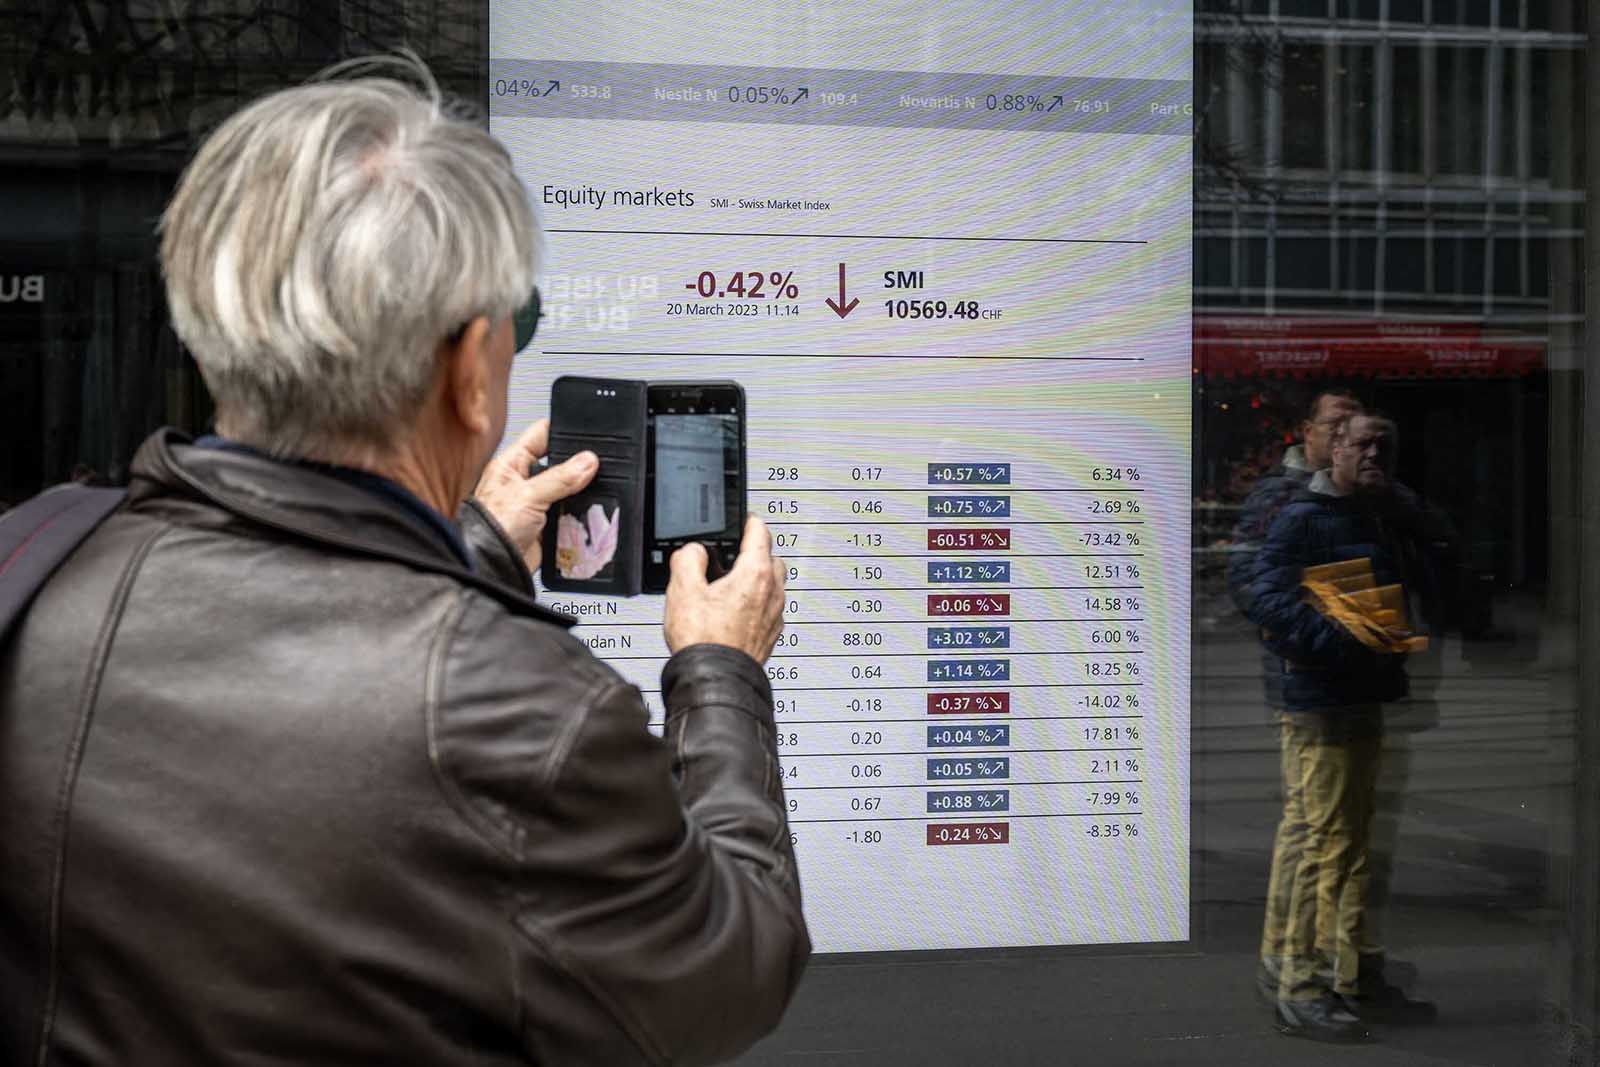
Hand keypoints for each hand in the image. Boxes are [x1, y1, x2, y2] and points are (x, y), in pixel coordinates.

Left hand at [473, 419, 596, 570]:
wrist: (492, 565)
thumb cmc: (492, 527)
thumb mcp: (528, 495)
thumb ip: (560, 477)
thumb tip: (588, 461)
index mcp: (512, 464)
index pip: (541, 435)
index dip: (562, 431)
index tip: (587, 433)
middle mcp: (525, 481)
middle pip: (560, 464)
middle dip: (578, 466)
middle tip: (597, 466)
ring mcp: (537, 504)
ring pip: (569, 491)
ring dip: (581, 494)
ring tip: (596, 491)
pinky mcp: (547, 525)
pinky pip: (571, 515)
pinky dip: (581, 516)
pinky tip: (590, 514)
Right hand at [664, 516, 785, 661]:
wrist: (714, 680)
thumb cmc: (703, 640)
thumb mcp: (682, 589)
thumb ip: (688, 558)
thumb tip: (693, 551)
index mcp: (755, 574)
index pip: (759, 531)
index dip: (747, 521)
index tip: (740, 519)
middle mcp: (772, 592)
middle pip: (770, 557)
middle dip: (753, 552)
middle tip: (731, 555)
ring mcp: (774, 615)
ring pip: (772, 584)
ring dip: (755, 579)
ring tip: (728, 585)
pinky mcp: (770, 635)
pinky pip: (768, 608)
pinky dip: (755, 603)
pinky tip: (733, 612)